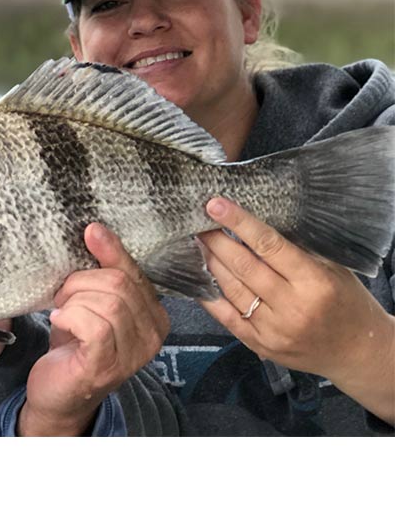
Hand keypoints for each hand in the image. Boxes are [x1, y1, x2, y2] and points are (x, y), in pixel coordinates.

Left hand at [18, 222, 169, 435]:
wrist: (58, 390)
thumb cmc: (76, 340)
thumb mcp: (93, 296)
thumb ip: (102, 266)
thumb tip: (95, 228)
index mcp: (155, 314)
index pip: (134, 271)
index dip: (107, 253)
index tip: (88, 234)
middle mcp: (153, 336)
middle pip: (118, 284)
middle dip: (81, 281)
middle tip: (63, 295)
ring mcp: (132, 355)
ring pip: (107, 303)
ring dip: (73, 300)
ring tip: (62, 311)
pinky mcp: (106, 366)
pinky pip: (94, 326)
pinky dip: (70, 316)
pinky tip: (59, 322)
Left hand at [199, 197, 394, 422]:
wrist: (358, 351)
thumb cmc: (345, 301)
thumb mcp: (332, 268)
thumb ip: (296, 248)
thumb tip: (253, 222)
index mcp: (314, 282)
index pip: (269, 245)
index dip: (239, 223)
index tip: (215, 205)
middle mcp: (293, 307)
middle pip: (244, 266)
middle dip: (216, 241)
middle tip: (198, 222)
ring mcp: (275, 330)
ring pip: (232, 289)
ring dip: (210, 263)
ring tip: (198, 243)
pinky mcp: (261, 346)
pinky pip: (227, 317)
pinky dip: (209, 296)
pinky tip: (197, 277)